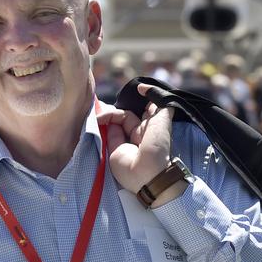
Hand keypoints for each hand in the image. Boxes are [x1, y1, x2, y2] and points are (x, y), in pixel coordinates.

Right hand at [105, 84, 180, 205]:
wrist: (147, 174)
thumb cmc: (157, 146)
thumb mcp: (163, 120)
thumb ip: (158, 102)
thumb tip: (145, 87)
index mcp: (152, 126)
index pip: (142, 108)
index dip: (137, 99)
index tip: (137, 90)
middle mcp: (138, 132)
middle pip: (125, 114)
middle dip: (117, 107)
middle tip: (107, 103)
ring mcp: (125, 140)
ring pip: (114, 121)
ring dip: (107, 114)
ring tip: (100, 112)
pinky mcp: (113, 148)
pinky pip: (106, 131)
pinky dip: (102, 123)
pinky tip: (98, 118)